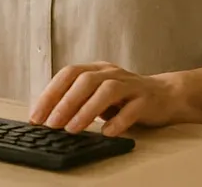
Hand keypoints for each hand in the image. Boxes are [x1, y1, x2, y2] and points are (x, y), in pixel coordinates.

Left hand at [28, 62, 184, 136]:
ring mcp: (130, 84)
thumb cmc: (124, 97)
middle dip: (65, 102)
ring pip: (107, 91)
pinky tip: (107, 133)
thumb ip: (77, 100)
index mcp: (96, 69)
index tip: (37, 116)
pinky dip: (118, 121)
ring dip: (87, 110)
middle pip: (86, 80)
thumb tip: (47, 117)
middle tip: (52, 124)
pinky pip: (132, 109)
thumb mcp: (97, 94)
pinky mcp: (146, 99)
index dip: (50, 93)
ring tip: (73, 128)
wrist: (164, 94)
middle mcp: (111, 72)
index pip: (68, 74)